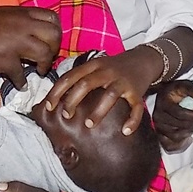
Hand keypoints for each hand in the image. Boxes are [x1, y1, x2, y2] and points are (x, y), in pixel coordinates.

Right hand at [0, 7, 59, 86]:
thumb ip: (16, 22)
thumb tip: (31, 34)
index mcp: (19, 12)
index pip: (51, 17)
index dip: (54, 31)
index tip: (49, 42)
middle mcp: (20, 24)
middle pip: (54, 34)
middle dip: (55, 49)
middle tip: (47, 59)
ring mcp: (14, 41)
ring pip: (45, 52)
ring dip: (45, 65)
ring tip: (39, 72)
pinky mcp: (4, 59)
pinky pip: (22, 74)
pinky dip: (21, 82)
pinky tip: (18, 84)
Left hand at [43, 49, 159, 133]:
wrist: (143, 60)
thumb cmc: (114, 68)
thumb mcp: (96, 66)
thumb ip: (80, 77)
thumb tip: (57, 98)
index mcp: (93, 65)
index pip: (70, 76)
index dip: (57, 92)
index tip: (48, 107)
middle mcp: (107, 71)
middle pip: (86, 84)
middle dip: (73, 100)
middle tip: (66, 116)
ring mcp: (123, 82)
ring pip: (110, 95)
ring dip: (98, 111)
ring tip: (89, 125)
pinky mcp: (137, 92)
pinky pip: (136, 107)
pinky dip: (132, 120)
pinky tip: (125, 131)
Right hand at [151, 80, 192, 150]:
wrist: (165, 97)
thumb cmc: (176, 92)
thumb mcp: (184, 85)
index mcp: (163, 102)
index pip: (181, 113)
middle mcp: (158, 116)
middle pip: (180, 126)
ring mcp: (157, 127)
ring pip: (176, 136)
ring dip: (189, 132)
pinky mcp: (159, 135)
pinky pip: (170, 146)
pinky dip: (180, 145)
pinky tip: (188, 139)